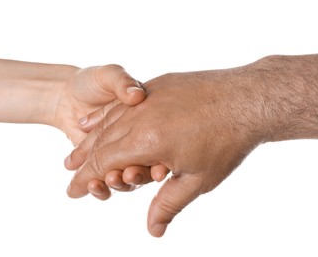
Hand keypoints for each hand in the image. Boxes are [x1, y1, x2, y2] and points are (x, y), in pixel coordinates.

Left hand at [53, 64, 168, 196]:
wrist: (68, 93)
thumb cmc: (93, 81)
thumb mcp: (110, 75)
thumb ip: (122, 82)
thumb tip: (136, 95)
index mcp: (148, 123)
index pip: (159, 144)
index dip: (160, 158)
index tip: (159, 169)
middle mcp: (139, 144)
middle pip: (145, 166)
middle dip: (139, 174)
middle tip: (130, 175)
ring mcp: (121, 159)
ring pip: (125, 178)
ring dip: (120, 183)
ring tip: (110, 179)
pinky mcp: (102, 169)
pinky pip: (104, 183)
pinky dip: (101, 187)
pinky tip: (93, 185)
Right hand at [65, 67, 270, 236]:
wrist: (249, 98)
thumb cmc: (227, 142)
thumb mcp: (198, 179)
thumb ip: (168, 204)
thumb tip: (153, 231)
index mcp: (146, 142)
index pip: (104, 164)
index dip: (86, 179)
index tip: (71, 191)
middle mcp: (139, 117)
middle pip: (101, 141)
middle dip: (82, 159)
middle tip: (68, 170)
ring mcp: (147, 98)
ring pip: (109, 120)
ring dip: (90, 137)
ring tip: (75, 149)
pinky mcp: (156, 85)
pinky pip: (122, 103)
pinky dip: (105, 115)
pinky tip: (95, 120)